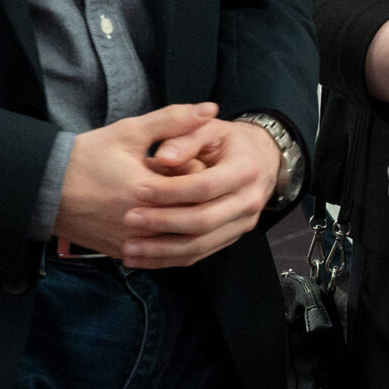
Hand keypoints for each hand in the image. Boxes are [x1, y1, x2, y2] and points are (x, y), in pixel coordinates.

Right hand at [53, 103, 222, 260]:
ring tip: (174, 198)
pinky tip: (169, 220)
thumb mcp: (129, 132)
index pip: (200, 188)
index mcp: (148, 193)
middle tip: (184, 179)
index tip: (188, 161)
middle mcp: (142, 225)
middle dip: (196, 197)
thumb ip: (173, 120)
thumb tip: (211, 109)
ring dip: (186, 220)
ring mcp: (133, 244)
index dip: (200, 172)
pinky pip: (161, 254)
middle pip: (193, 215)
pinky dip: (172, 239)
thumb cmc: (87, 157)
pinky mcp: (124, 254)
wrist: (45, 188)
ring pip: (180, 239)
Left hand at [122, 118, 281, 266]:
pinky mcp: (231, 237)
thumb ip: (185, 138)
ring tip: (129, 248)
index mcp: (245, 170)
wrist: (259, 160)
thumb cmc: (225, 142)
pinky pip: (199, 255)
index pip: (205, 186)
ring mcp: (242, 223)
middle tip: (129, 219)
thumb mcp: (210, 129)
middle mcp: (249, 201)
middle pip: (204, 220)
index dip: (170, 190)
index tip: (137, 190)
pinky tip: (142, 258)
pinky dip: (168, 260)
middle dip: (163, 222)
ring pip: (201, 245)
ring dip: (162, 250)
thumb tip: (163, 157)